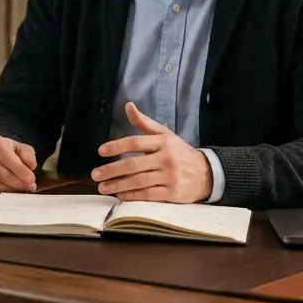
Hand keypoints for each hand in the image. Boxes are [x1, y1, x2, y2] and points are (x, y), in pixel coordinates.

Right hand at [0, 135, 37, 196]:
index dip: (21, 171)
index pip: (7, 158)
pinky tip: (7, 192)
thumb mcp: (22, 148)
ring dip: (10, 191)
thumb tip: (32, 166)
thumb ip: (28, 155)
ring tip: (20, 190)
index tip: (32, 179)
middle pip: (1, 174)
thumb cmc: (9, 152)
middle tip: (29, 187)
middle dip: (17, 183)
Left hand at [91, 103, 211, 202]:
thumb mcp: (166, 135)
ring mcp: (170, 176)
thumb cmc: (181, 153)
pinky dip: (133, 196)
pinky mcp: (173, 192)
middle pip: (134, 164)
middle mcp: (166, 158)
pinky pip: (148, 194)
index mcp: (163, 142)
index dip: (117, 146)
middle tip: (95, 174)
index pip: (136, 142)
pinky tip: (120, 196)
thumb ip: (144, 123)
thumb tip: (128, 106)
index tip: (101, 151)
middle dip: (112, 170)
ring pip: (139, 181)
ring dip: (118, 185)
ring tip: (102, 187)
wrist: (207, 173)